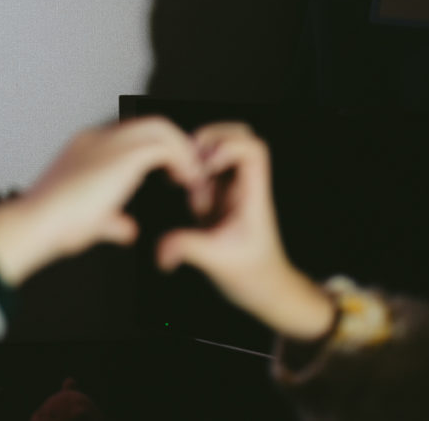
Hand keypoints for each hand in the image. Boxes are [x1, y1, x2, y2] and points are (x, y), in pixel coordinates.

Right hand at [0, 117, 203, 285]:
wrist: (37, 222)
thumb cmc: (53, 226)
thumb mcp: (88, 222)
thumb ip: (111, 221)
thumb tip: (128, 229)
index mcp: (84, 148)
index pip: (128, 136)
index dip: (153, 152)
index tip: (169, 174)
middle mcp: (96, 138)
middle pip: (147, 125)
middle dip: (173, 145)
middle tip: (188, 172)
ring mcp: (109, 142)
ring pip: (160, 127)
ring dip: (181, 150)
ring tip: (192, 177)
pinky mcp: (123, 155)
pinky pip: (165, 145)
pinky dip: (181, 160)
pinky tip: (186, 181)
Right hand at [156, 123, 335, 339]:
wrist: (267, 291)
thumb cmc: (255, 276)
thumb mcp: (217, 261)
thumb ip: (186, 248)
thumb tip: (160, 250)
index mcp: (253, 194)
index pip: (252, 149)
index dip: (225, 146)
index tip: (206, 165)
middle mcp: (245, 187)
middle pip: (239, 136)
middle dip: (210, 138)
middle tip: (190, 159)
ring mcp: (234, 191)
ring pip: (221, 151)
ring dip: (199, 159)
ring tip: (190, 182)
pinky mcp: (222, 200)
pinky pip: (207, 173)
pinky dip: (194, 176)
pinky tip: (191, 199)